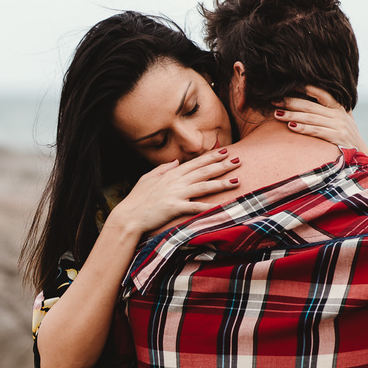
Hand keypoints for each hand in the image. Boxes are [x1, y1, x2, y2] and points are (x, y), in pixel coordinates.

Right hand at [105, 148, 241, 235]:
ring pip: (203, 186)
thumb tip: (176, 161)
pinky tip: (221, 206)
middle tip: (238, 160)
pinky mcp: (174, 208)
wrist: (128, 216)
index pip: (195, 162)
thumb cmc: (137, 199)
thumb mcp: (147, 178)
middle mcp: (176, 182)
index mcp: (171, 174)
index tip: (225, 151)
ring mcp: (176, 194)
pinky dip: (208, 206)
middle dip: (222, 165)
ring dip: (221, 183)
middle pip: (203, 171)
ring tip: (236, 181)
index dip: (211, 157)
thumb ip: (163, 168)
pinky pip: (195, 207)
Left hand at [274, 85, 367, 156]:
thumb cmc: (348, 140)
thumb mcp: (343, 123)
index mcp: (340, 108)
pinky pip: (316, 131)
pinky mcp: (337, 137)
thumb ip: (331, 113)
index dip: (306, 88)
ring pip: (311, 118)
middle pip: (311, 106)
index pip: (322, 93)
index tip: (289, 85)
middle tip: (274, 101)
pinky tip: (291, 127)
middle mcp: (339, 115)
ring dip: (292, 115)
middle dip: (291, 102)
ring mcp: (339, 126)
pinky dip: (303, 128)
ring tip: (277, 114)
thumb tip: (312, 104)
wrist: (362, 158)